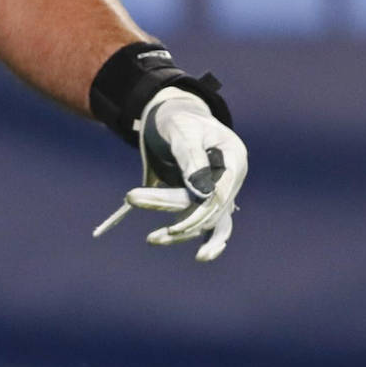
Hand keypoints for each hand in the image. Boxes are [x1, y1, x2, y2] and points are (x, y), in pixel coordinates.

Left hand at [93, 89, 246, 261]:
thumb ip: (192, 158)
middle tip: (131, 197)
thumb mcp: (183, 131)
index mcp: (234, 160)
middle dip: (171, 208)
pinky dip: (190, 233)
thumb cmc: (181, 119)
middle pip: (207, 207)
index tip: (173, 227)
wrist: (177, 117)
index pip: (220, 195)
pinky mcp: (205, 199)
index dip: (199, 213)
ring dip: (182, 233)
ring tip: (151, 240)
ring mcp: (220, 191)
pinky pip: (203, 223)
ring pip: (208, 222)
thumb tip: (202, 194)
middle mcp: (231, 180)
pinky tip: (186, 249)